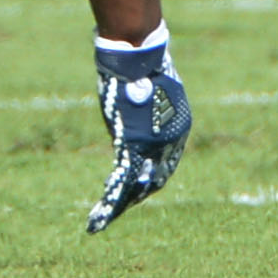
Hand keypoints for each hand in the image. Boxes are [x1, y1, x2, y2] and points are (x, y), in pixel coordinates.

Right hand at [87, 30, 189, 229]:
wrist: (136, 57)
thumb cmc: (141, 68)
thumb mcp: (149, 93)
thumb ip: (148, 113)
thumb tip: (140, 113)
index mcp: (179, 128)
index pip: (166, 164)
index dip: (152, 180)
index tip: (139, 190)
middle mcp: (172, 141)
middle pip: (155, 178)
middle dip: (136, 196)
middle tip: (119, 209)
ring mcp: (153, 146)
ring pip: (136, 185)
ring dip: (119, 206)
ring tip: (102, 221)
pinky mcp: (132, 146)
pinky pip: (121, 182)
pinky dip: (109, 203)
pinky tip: (97, 219)